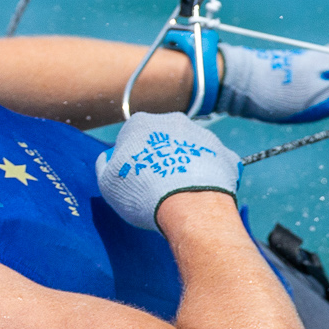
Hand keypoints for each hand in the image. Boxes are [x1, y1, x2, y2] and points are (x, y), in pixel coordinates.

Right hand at [94, 112, 241, 231]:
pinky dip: (207, 175)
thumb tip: (108, 158)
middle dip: (160, 157)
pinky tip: (201, 194)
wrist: (189, 206)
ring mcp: (202, 135)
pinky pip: (212, 162)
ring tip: (181, 193)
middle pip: (162, 139)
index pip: (131, 138)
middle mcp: (173, 122)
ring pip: (189, 149)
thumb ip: (105, 165)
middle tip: (157, 186)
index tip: (134, 178)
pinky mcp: (224, 152)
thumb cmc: (143, 194)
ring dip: (184, 164)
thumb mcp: (108, 183)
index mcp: (141, 124)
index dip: (130, 159)